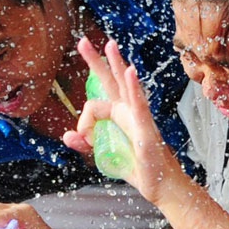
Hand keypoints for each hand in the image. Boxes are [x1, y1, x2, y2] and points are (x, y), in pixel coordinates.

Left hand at [63, 37, 181, 205]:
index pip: (93, 104)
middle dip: (96, 61)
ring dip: (117, 65)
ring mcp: (139, 118)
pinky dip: (134, 88)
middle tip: (83, 42)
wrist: (161, 187)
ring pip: (126, 86)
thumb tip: (66, 136)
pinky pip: (140, 106)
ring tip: (110, 45)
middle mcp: (129, 111)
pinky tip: (130, 72)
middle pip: (110, 80)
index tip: (81, 138)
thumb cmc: (138, 168)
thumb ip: (85, 144)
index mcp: (119, 114)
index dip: (82, 120)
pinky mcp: (146, 130)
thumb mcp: (103, 155)